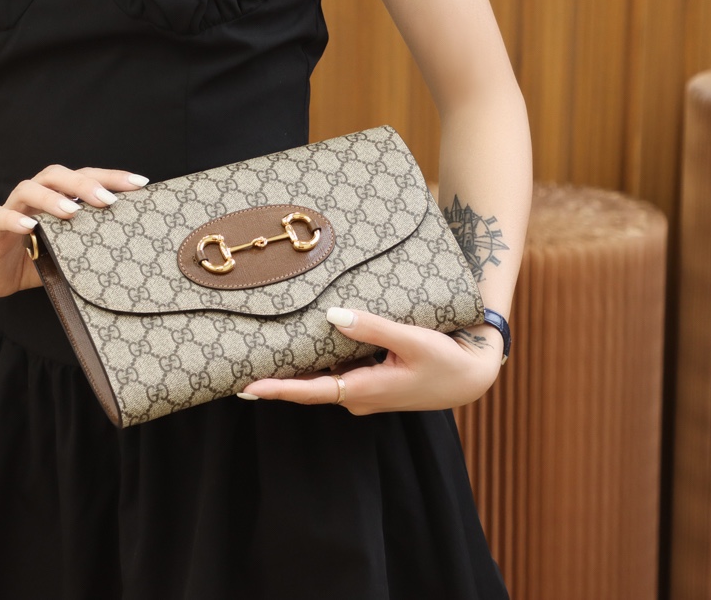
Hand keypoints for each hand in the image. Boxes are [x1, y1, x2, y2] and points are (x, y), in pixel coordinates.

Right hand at [0, 165, 147, 297]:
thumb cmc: (38, 258)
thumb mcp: (71, 252)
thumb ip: (93, 245)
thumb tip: (135, 253)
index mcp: (59, 197)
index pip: (87, 178)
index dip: (112, 177)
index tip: (141, 183)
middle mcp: (37, 198)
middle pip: (58, 175)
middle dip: (85, 184)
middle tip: (109, 200)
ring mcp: (14, 210)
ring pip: (29, 189)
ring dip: (52, 198)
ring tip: (73, 211)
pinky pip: (0, 217)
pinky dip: (14, 219)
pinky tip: (30, 227)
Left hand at [240, 309, 504, 413]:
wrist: (471, 378)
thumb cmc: (445, 361)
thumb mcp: (413, 340)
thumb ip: (373, 327)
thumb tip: (333, 315)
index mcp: (363, 390)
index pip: (311, 392)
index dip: (277, 390)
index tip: (245, 389)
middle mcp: (358, 395)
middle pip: (309, 387)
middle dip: (277, 378)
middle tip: (239, 368)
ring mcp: (364, 391)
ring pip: (323, 378)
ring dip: (297, 369)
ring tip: (263, 352)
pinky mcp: (371, 382)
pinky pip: (338, 372)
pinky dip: (319, 360)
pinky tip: (308, 342)